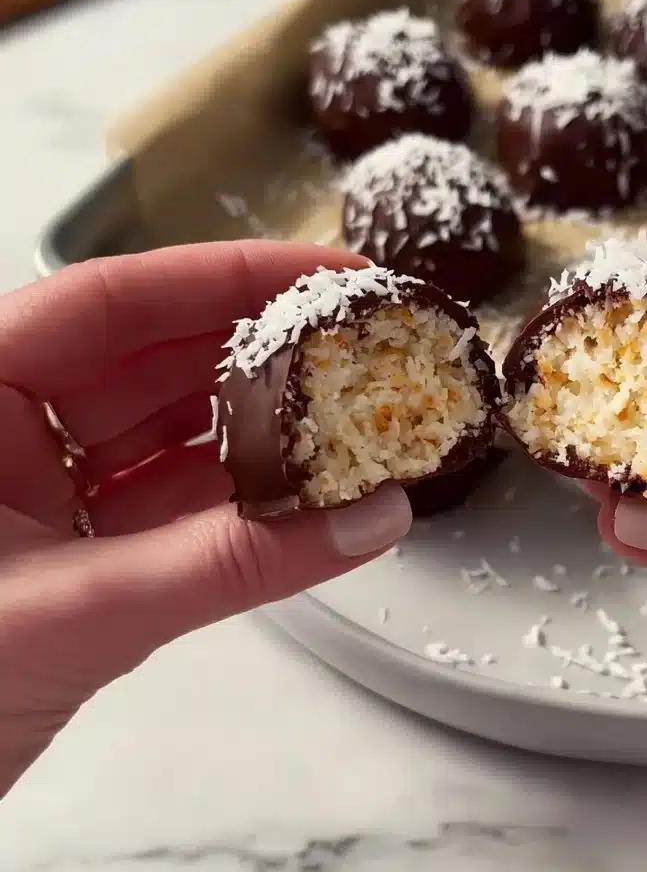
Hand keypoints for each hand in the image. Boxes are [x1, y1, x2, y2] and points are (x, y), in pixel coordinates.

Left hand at [0, 241, 411, 797]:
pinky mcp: (76, 555)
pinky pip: (172, 507)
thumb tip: (369, 521)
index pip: (110, 302)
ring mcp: (41, 495)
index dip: (225, 277)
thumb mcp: (75, 613)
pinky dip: (239, 504)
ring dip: (258, 432)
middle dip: (259, 350)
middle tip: (358, 341)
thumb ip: (232, 566)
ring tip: (351, 415)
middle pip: (151, 359)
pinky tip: (307, 495)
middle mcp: (3, 429)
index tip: (325, 274)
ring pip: (168, 435)